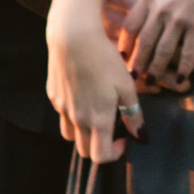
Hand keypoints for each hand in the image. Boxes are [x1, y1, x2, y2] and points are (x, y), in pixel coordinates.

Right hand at [48, 17, 144, 164]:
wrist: (73, 36)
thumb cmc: (104, 59)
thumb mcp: (126, 85)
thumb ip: (133, 114)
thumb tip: (141, 136)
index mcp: (98, 120)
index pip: (100, 156)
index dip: (114, 153)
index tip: (123, 137)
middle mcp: (77, 119)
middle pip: (83, 150)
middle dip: (98, 145)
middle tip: (111, 126)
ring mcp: (62, 108)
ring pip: (69, 134)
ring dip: (83, 132)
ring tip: (95, 112)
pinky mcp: (53, 95)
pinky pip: (62, 114)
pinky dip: (72, 113)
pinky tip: (82, 93)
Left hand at [118, 0, 193, 90]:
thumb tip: (150, 9)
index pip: (131, 23)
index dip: (126, 42)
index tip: (122, 55)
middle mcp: (161, 6)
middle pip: (144, 40)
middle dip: (138, 61)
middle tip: (134, 77)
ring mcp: (179, 16)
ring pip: (164, 50)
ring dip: (158, 69)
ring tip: (153, 82)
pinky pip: (190, 51)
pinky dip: (185, 67)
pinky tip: (182, 78)